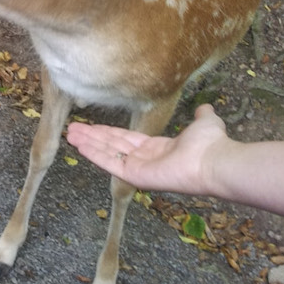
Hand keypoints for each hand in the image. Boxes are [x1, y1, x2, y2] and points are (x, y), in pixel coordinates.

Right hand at [66, 103, 229, 194]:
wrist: (213, 161)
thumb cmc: (210, 144)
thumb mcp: (205, 123)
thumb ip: (201, 116)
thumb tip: (205, 107)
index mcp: (158, 149)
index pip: (127, 139)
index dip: (109, 132)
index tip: (93, 126)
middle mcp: (145, 159)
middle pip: (112, 145)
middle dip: (92, 136)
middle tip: (72, 128)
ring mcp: (138, 168)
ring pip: (107, 152)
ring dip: (88, 143)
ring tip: (69, 134)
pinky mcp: (133, 175)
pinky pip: (110, 162)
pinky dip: (93, 153)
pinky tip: (79, 145)